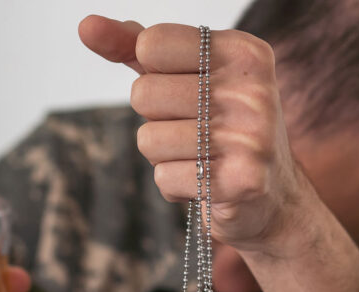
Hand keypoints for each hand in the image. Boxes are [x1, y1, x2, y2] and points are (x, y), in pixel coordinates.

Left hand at [81, 16, 358, 291]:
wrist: (272, 198)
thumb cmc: (219, 129)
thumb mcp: (184, 78)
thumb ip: (136, 47)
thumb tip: (87, 26)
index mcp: (242, 52)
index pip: (151, 43)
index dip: (152, 72)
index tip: (186, 88)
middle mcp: (252, 89)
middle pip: (143, 94)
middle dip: (155, 118)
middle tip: (195, 131)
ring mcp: (250, 136)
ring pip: (149, 140)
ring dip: (164, 156)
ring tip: (200, 159)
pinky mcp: (241, 181)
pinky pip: (164, 178)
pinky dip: (175, 186)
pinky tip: (206, 184)